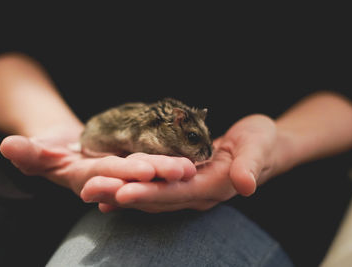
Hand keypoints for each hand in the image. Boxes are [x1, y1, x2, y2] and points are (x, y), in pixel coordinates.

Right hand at [0, 125, 196, 206]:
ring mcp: (124, 174)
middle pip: (135, 176)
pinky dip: (169, 162)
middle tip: (182, 170)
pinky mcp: (135, 165)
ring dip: (169, 170)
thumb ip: (27, 153)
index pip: (106, 176)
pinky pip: (153, 164)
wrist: (68, 151)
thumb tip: (10, 146)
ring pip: (149, 171)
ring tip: (192, 166)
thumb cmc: (50, 151)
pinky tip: (191, 160)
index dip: (124, 174)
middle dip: (158, 174)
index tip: (144, 170)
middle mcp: (109, 181)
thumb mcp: (36, 151)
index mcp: (86, 179)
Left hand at [91, 114, 286, 212]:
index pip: (177, 193)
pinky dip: (130, 189)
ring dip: (119, 193)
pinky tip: (108, 192)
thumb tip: (246, 186)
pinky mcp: (181, 180)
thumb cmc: (262, 141)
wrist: (263, 145)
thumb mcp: (259, 146)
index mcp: (213, 186)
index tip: (121, 193)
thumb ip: (251, 165)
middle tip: (89, 189)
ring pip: (149, 194)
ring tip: (89, 189)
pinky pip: (152, 186)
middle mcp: (196, 193)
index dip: (150, 193)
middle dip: (122, 195)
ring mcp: (187, 188)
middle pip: (155, 197)